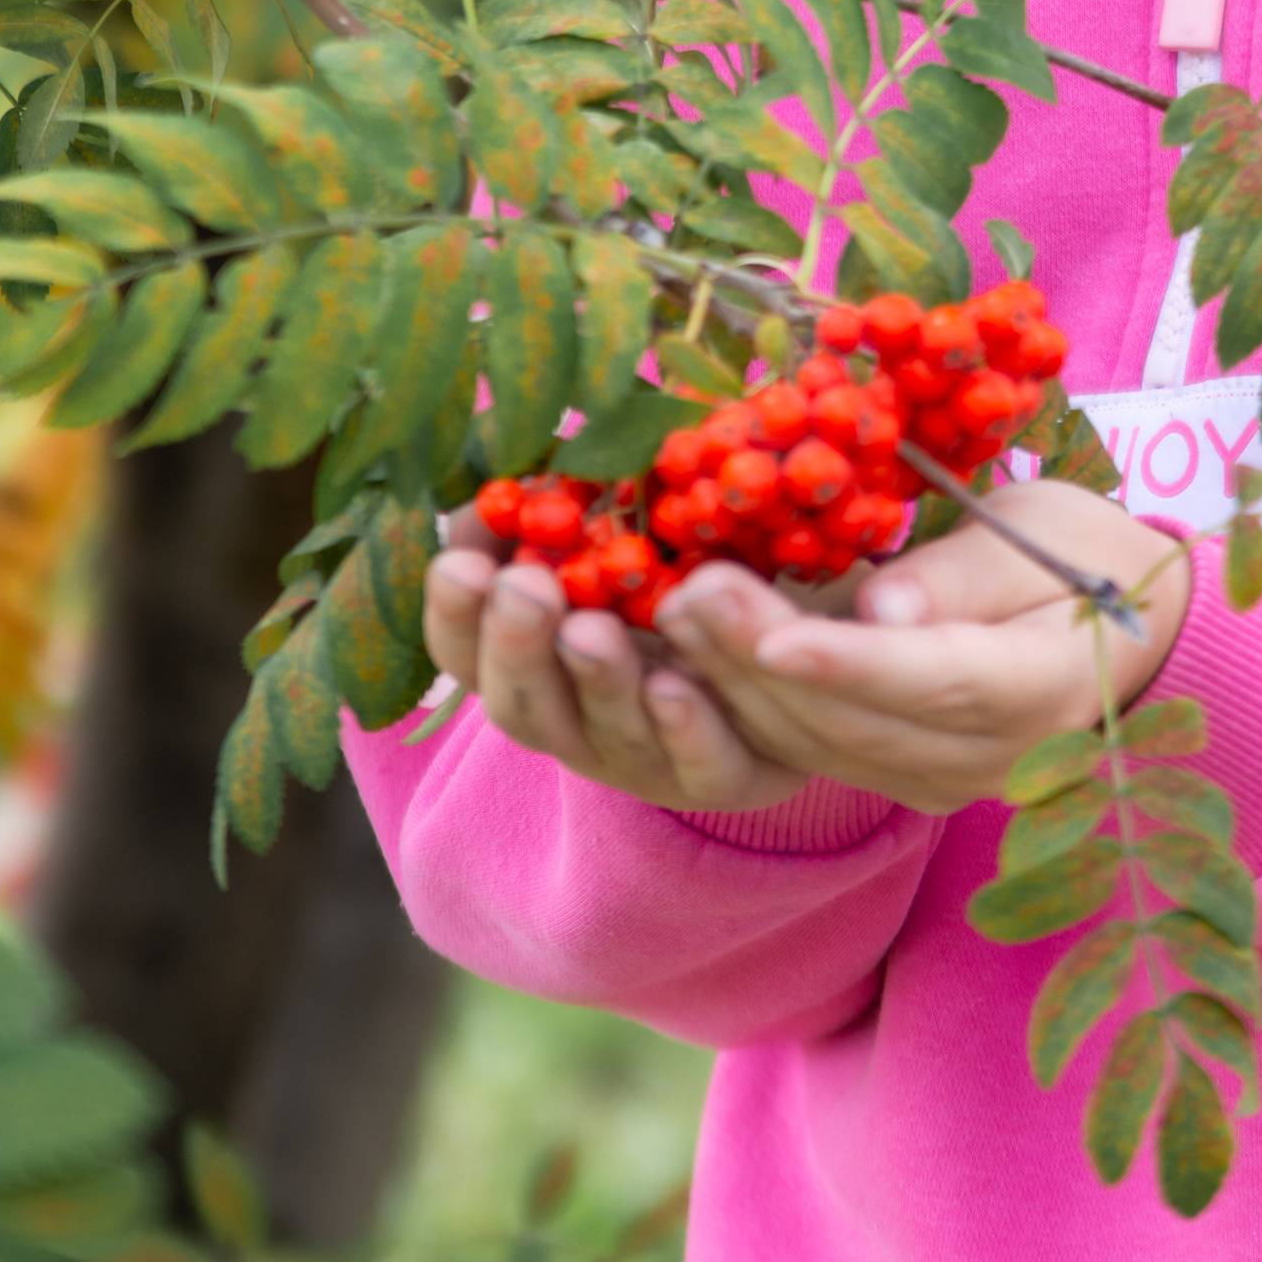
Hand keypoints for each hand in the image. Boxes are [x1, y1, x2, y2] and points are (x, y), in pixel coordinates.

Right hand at [423, 512, 814, 812]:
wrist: (806, 637)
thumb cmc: (694, 568)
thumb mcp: (629, 526)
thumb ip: (566, 506)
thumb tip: (499, 485)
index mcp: (540, 661)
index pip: (468, 652)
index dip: (454, 615)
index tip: (460, 561)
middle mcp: (579, 721)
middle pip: (524, 706)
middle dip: (518, 646)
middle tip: (525, 587)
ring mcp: (648, 759)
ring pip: (609, 735)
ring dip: (598, 680)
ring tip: (592, 629)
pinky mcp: (724, 776)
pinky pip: (701, 765)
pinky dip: (684, 728)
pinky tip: (677, 684)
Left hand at [659, 480, 1193, 814]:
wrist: (1130, 636)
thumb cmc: (1087, 559)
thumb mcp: (1037, 534)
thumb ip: (959, 576)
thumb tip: (881, 610)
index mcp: (1045, 690)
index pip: (934, 680)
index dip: (849, 662)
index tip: (772, 631)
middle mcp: (992, 761)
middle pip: (860, 720)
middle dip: (762, 659)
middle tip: (687, 587)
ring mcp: (945, 785)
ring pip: (825, 746)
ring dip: (742, 684)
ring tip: (679, 608)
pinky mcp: (907, 783)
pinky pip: (822, 753)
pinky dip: (758, 706)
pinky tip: (706, 653)